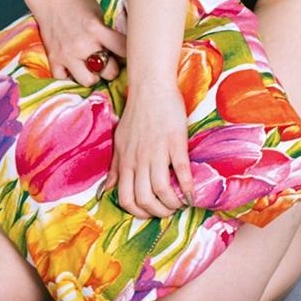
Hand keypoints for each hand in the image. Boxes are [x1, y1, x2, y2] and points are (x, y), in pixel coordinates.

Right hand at [28, 0, 126, 88]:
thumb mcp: (101, 3)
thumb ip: (117, 17)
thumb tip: (139, 25)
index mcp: (97, 29)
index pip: (123, 49)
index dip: (132, 53)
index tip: (132, 53)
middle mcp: (83, 44)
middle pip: (109, 71)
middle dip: (113, 67)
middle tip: (112, 61)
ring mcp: (67, 54)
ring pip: (88, 80)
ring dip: (94, 75)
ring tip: (93, 67)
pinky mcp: (53, 59)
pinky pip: (64, 80)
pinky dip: (71, 77)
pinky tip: (76, 68)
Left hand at [109, 83, 195, 220]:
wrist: (150, 87)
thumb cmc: (136, 113)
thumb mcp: (120, 141)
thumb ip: (116, 167)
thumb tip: (108, 189)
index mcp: (126, 161)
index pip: (126, 198)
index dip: (139, 212)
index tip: (150, 213)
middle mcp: (139, 159)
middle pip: (144, 199)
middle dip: (157, 212)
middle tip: (168, 212)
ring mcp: (157, 151)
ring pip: (161, 189)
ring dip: (172, 203)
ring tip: (180, 204)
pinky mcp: (175, 142)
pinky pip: (181, 171)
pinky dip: (187, 186)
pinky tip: (192, 193)